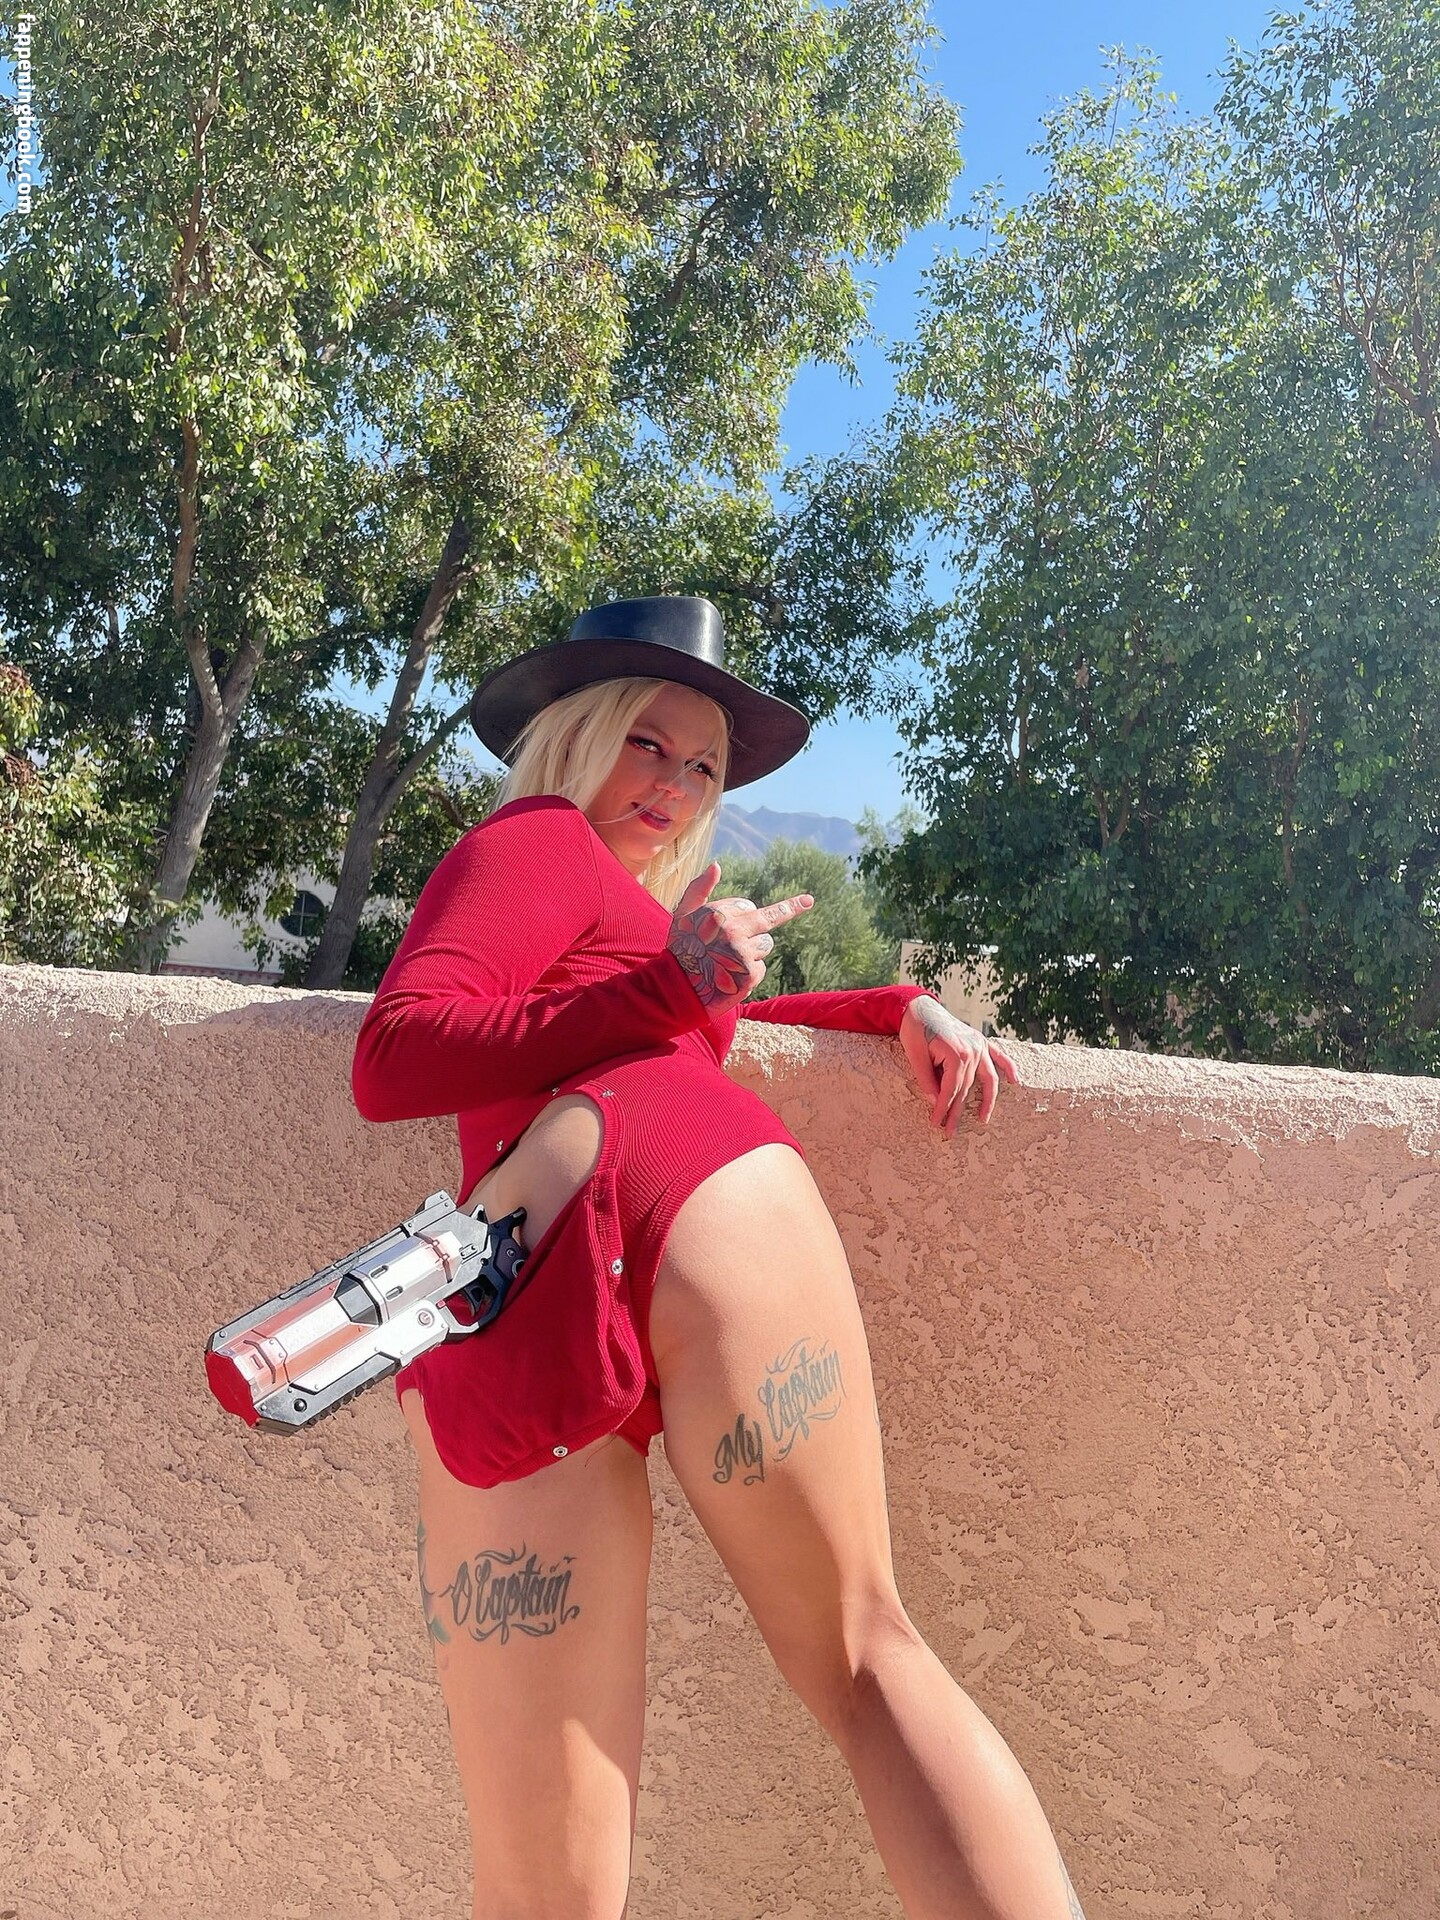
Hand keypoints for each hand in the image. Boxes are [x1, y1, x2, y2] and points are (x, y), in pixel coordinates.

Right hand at [668, 861, 814, 1011]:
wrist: (674, 991)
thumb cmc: (679, 951)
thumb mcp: (683, 916)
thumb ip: (699, 889)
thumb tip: (716, 864)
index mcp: (717, 913)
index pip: (746, 906)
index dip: (743, 914)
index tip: (772, 905)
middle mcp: (732, 930)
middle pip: (767, 918)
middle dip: (790, 908)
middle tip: (808, 900)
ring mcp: (743, 952)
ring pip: (765, 944)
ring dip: (754, 951)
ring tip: (730, 962)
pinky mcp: (750, 974)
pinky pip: (761, 967)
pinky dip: (750, 973)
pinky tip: (731, 977)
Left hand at [898, 995, 1017, 1132]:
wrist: (921, 1007)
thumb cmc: (915, 1030)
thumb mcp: (915, 1056)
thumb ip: (926, 1080)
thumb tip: (935, 1101)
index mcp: (956, 1054)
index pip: (950, 1089)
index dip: (942, 1108)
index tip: (936, 1123)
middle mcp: (973, 1050)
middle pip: (966, 1088)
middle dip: (957, 1112)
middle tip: (950, 1132)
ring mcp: (980, 1045)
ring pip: (987, 1078)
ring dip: (987, 1100)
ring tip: (983, 1119)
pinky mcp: (982, 1041)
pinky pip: (1000, 1057)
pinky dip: (1009, 1067)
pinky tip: (1015, 1081)